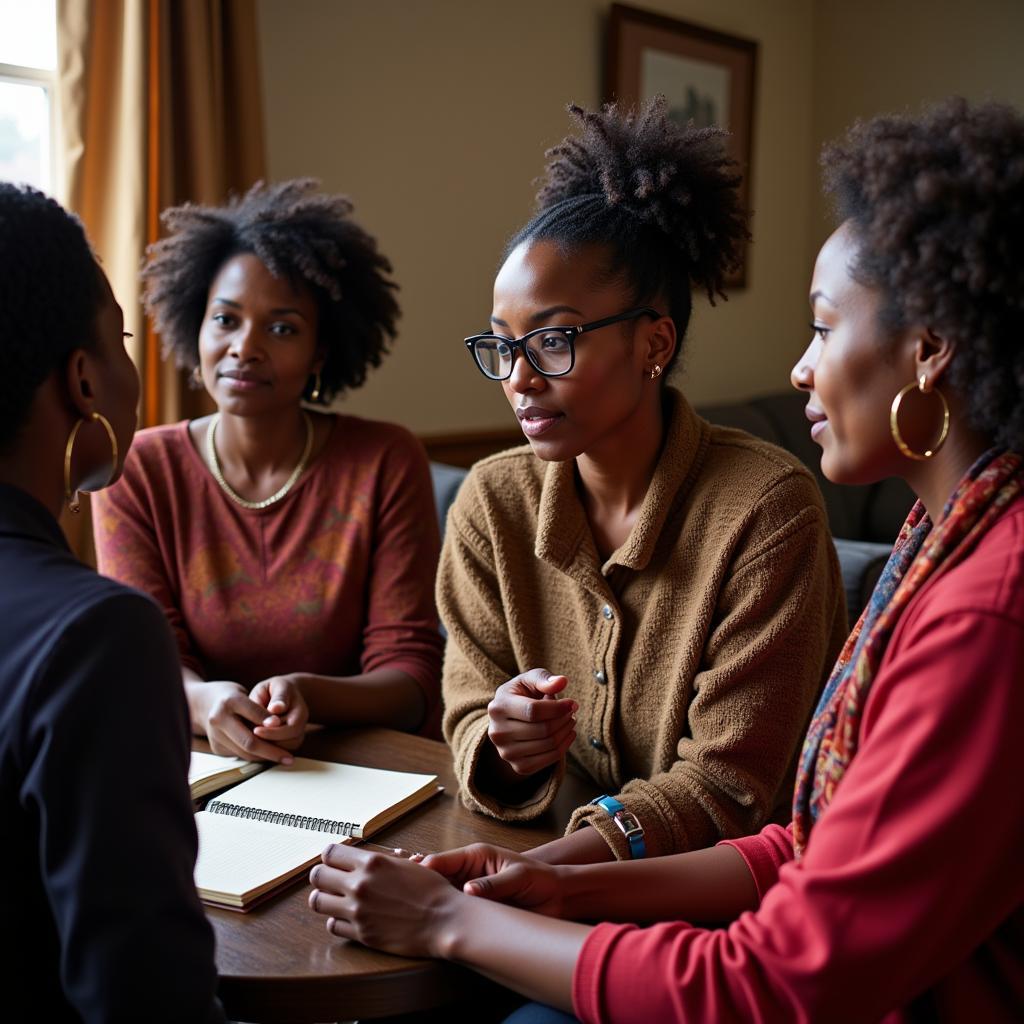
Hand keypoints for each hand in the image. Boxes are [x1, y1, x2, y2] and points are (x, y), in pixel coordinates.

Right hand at [192, 680, 295, 763]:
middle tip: (290, 758)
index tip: (285, 728)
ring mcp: (215, 736)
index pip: (253, 713)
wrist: (203, 704)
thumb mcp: (245, 694)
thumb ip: (259, 708)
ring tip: (284, 758)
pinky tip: (270, 756)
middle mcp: (219, 720)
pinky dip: (257, 756)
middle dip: (272, 752)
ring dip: (266, 757)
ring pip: (245, 753)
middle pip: (249, 742)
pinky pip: (240, 755)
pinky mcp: (216, 748)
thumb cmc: (232, 696)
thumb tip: (277, 724)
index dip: (270, 721)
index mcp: (229, 702)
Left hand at [249, 674, 309, 750]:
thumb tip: (275, 709)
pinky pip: (278, 753)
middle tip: (250, 737)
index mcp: (301, 712)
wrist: (285, 695)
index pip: (292, 729)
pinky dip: (265, 750)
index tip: (255, 730)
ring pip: (285, 751)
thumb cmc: (278, 688)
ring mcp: (295, 737)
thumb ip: (278, 697)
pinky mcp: (287, 744)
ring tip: (251, 738)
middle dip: (269, 743)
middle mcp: (301, 727)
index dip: (273, 732)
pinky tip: (253, 741)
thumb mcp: (278, 686)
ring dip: (267, 748)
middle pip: (290, 744)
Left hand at [309, 844, 459, 957]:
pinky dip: (337, 920)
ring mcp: (358, 911)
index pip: (329, 853)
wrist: (444, 919)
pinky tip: (348, 917)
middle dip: (321, 876)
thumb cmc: (430, 889)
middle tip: (330, 879)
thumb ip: (375, 862)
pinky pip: (332, 926)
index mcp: (372, 862)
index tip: (334, 861)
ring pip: (318, 902)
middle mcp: (360, 885)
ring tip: (334, 899)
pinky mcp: (361, 934)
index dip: (330, 856)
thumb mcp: (402, 864)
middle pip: (317, 876)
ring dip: (324, 898)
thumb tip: (354, 859)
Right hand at [422, 843, 565, 917]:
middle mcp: (468, 873)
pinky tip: (433, 929)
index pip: (441, 861)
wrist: (557, 897)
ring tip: (411, 917)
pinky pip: (455, 913)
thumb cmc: (539, 879)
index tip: (410, 884)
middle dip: (419, 889)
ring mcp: (469, 892)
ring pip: (441, 897)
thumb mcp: (518, 876)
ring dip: (430, 906)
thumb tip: (468, 891)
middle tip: (402, 902)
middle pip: (435, 879)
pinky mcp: (475, 910)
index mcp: (476, 856)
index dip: (423, 871)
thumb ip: (494, 884)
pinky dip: (444, 920)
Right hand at [487, 669, 576, 775]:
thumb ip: (544, 679)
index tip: (571, 703)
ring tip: (570, 720)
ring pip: (548, 745)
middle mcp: (497, 732)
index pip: (533, 711)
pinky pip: (549, 760)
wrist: (510, 720)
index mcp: (498, 707)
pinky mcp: (518, 766)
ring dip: (566, 731)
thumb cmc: (523, 695)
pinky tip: (567, 733)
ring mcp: (506, 752)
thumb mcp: (529, 680)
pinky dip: (564, 746)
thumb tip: (562, 681)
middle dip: (564, 719)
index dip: (557, 707)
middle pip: (542, 729)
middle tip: (572, 711)